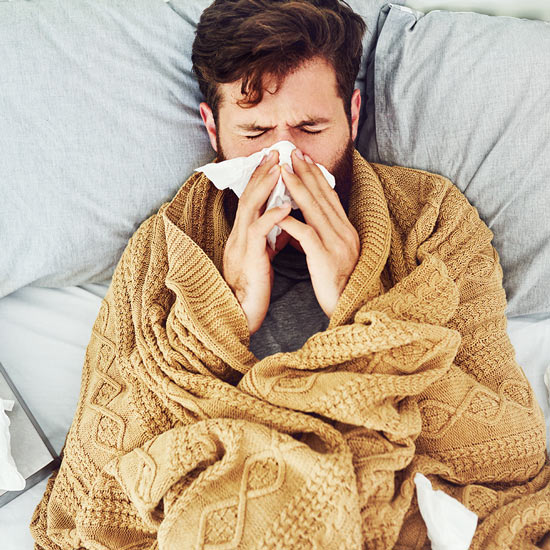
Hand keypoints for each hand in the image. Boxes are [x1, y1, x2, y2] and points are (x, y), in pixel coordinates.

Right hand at [222, 150, 290, 334]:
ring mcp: (241, 245)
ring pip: (250, 208)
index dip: (261, 179)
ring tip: (279, 169)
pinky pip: (258, 233)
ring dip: (265, 187)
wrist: (241, 312)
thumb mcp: (262, 257)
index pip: (251, 200)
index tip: (273, 161)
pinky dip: (272, 217)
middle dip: (262, 173)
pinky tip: (285, 206)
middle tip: (275, 153)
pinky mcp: (249, 257)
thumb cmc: (254, 287)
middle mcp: (239, 234)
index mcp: (243, 234)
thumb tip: (285, 226)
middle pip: (248, 196)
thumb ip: (270, 240)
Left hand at [277, 149, 359, 317]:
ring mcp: (336, 244)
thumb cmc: (339, 284)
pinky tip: (278, 211)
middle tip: (292, 152)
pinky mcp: (325, 258)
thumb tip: (307, 224)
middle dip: (306, 172)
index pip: (330, 197)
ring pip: (315, 209)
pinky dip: (291, 221)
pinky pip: (306, 234)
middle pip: (323, 196)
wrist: (350, 307)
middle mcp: (344, 232)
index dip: (316, 176)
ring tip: (283, 171)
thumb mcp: (333, 255)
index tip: (304, 159)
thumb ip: (322, 237)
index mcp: (346, 230)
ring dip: (297, 187)